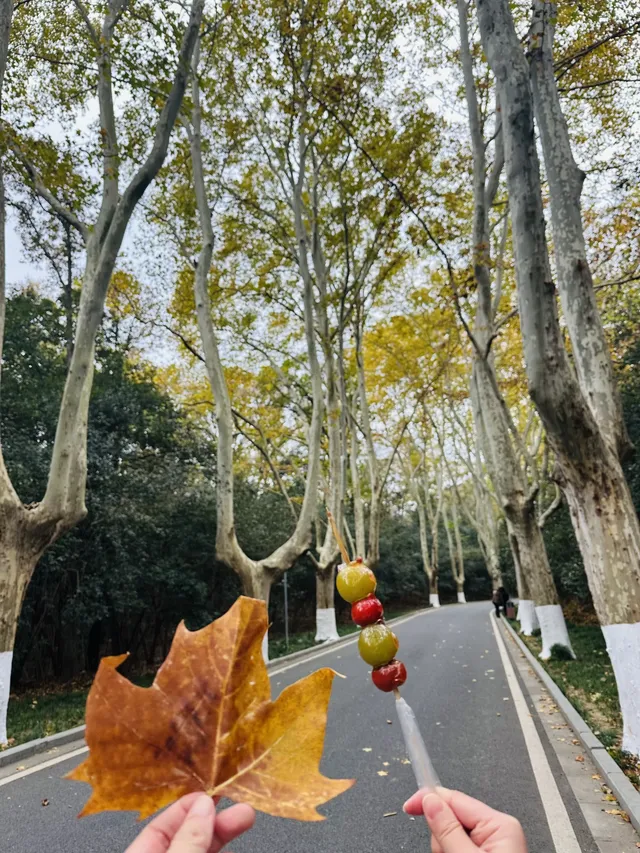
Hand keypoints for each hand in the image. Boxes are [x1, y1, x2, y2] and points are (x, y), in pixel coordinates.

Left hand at [125, 793, 254, 852]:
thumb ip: (188, 840)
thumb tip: (203, 806)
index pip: (160, 826)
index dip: (188, 807)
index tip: (213, 794)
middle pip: (188, 838)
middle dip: (216, 822)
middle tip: (243, 810)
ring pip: (204, 852)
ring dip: (224, 836)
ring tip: (245, 821)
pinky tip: (236, 849)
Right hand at [404, 787, 527, 852]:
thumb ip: (448, 831)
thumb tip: (431, 801)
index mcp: (499, 826)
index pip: (456, 799)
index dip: (430, 800)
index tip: (409, 806)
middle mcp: (496, 834)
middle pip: (451, 820)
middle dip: (441, 840)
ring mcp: (489, 849)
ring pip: (450, 840)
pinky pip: (455, 852)